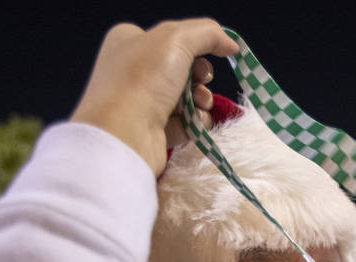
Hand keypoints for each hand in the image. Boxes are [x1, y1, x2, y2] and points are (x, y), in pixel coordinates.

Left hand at [70, 19, 238, 175]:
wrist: (123, 134)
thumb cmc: (142, 79)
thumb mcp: (176, 39)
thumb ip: (209, 33)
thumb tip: (232, 45)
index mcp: (130, 41)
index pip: (170, 38)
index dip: (193, 46)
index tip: (204, 56)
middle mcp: (133, 70)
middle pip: (182, 68)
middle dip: (200, 76)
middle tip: (200, 81)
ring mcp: (142, 103)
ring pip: (186, 97)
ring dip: (202, 99)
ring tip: (200, 104)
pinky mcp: (153, 131)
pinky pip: (185, 122)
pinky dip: (196, 122)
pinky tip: (196, 123)